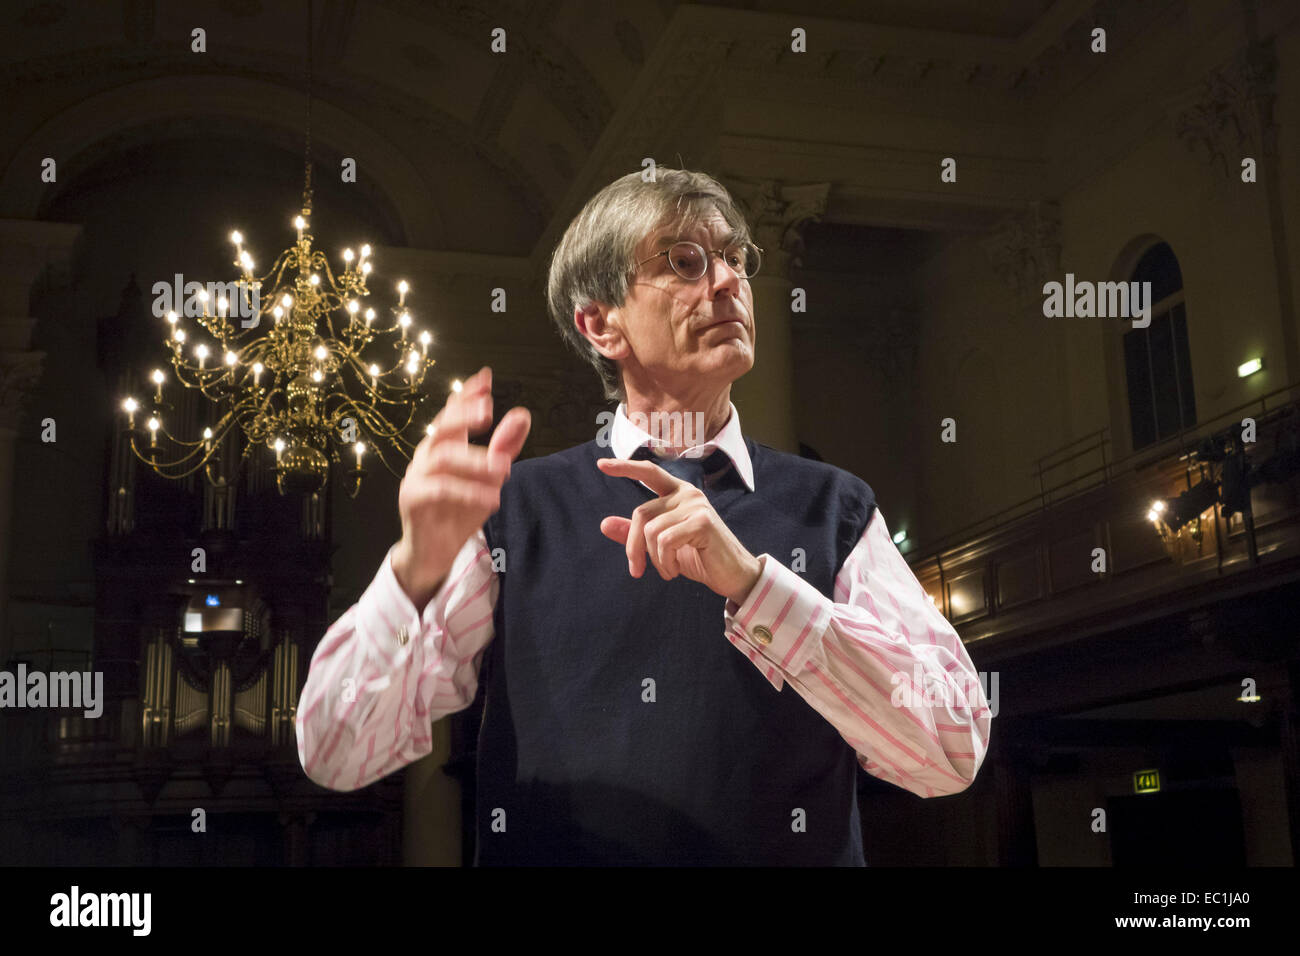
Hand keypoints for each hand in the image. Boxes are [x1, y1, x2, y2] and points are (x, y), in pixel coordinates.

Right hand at [392, 366, 530, 606]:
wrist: (435, 550)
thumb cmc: (459, 509)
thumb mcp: (489, 477)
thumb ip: (504, 447)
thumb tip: (522, 413)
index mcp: (445, 445)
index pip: (454, 412)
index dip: (467, 394)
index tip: (486, 377)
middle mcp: (428, 455)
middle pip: (442, 427)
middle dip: (463, 414)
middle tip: (488, 410)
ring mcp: (417, 476)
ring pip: (442, 457)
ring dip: (475, 461)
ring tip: (504, 470)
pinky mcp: (413, 499)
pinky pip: (440, 490)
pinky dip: (468, 493)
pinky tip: (491, 499)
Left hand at [596, 457, 761, 603]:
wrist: (731, 575)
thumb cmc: (698, 556)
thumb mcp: (661, 545)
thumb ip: (635, 533)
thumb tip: (603, 523)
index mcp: (677, 493)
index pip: (649, 472)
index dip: (625, 467)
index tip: (601, 465)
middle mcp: (687, 494)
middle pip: (641, 513)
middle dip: (633, 547)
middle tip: (636, 571)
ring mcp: (696, 506)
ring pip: (652, 531)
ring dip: (655, 560)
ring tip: (668, 570)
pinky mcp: (702, 522)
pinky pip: (666, 541)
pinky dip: (665, 562)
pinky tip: (676, 570)